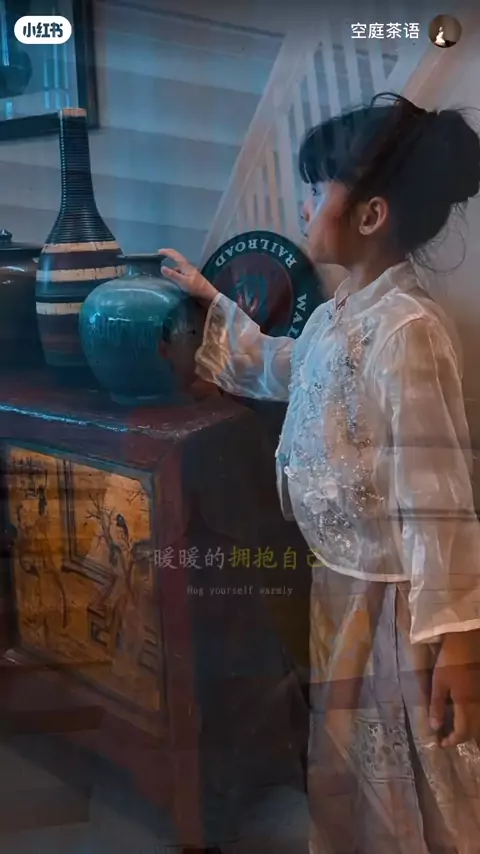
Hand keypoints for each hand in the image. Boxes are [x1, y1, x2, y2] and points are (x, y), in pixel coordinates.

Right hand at [158, 248, 218, 304]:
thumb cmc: (196, 288)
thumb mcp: (183, 281)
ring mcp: (189, 272)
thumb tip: (162, 267)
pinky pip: (180, 272)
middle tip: (159, 258)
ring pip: (178, 266)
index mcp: (185, 265)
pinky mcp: (190, 277)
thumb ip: (172, 275)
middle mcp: (187, 267)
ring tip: (163, 271)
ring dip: (171, 266)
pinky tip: (172, 278)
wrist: (208, 294)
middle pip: (177, 258)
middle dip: (168, 256)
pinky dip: (174, 273)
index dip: (167, 252)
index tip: (158, 251)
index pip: (175, 255)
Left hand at [429, 630, 479, 746]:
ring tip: (456, 729)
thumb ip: (437, 706)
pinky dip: (473, 718)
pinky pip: (479, 710)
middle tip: (449, 738)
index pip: (463, 732)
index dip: (453, 741)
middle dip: (462, 738)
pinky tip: (465, 713)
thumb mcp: (439, 683)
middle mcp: (478, 704)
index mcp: (466, 704)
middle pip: (474, 730)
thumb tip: (435, 727)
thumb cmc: (450, 661)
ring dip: (470, 730)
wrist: (467, 641)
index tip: (442, 743)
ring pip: (479, 722)